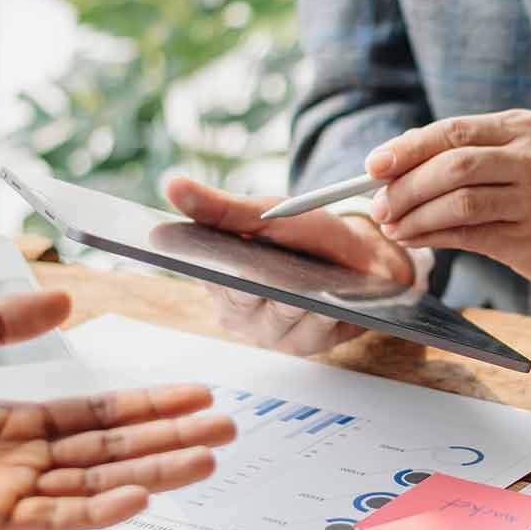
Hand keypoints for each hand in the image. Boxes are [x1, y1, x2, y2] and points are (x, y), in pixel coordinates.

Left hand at [0, 290, 233, 529]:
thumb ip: (2, 320)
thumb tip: (63, 298)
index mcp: (7, 424)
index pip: (95, 415)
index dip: (148, 404)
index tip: (197, 394)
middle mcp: (15, 464)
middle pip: (111, 449)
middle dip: (171, 439)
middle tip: (228, 429)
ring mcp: (2, 495)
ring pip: (96, 482)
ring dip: (155, 470)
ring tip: (209, 459)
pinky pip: (53, 515)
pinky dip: (100, 508)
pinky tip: (144, 495)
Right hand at [165, 175, 412, 354]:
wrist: (359, 256)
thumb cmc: (304, 235)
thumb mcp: (263, 213)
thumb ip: (219, 208)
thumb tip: (171, 184)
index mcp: (217, 279)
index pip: (204, 273)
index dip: (207, 263)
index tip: (218, 253)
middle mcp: (237, 312)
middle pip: (241, 299)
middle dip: (259, 279)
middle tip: (270, 264)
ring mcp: (269, 332)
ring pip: (279, 315)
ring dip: (298, 296)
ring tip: (313, 281)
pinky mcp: (303, 345)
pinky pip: (310, 331)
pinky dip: (324, 313)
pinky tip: (335, 302)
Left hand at [365, 110, 530, 287]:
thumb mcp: (519, 154)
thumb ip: (466, 152)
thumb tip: (396, 160)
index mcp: (522, 128)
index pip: (452, 131)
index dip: (407, 149)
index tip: (373, 166)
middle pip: (453, 166)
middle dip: (406, 187)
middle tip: (378, 205)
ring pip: (460, 203)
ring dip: (415, 217)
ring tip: (392, 226)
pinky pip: (470, 235)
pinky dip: (434, 237)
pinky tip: (414, 239)